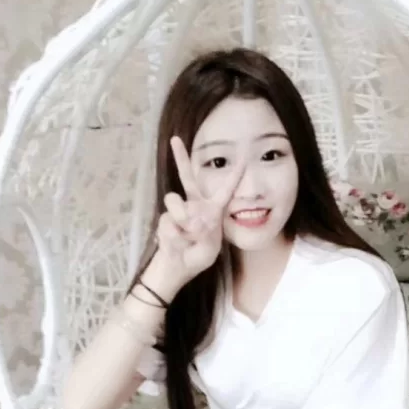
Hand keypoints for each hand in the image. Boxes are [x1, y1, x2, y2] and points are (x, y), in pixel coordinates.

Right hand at [154, 136, 245, 283]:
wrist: (178, 268)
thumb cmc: (198, 256)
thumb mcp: (210, 248)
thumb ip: (205, 231)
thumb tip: (192, 217)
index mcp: (212, 210)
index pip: (224, 190)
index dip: (234, 175)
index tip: (243, 157)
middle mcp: (194, 205)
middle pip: (187, 177)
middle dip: (180, 157)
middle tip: (175, 140)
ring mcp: (178, 211)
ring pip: (174, 202)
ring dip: (181, 220)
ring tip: (187, 235)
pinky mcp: (165, 219)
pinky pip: (168, 222)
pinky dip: (174, 235)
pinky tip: (177, 243)